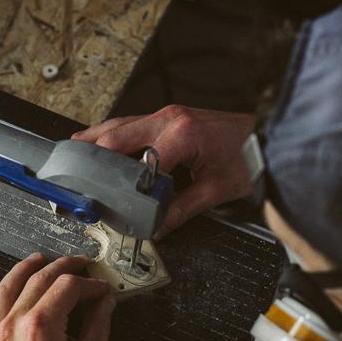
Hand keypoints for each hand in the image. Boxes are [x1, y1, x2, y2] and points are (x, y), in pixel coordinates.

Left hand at [0, 254, 115, 340]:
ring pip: (2, 294)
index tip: (98, 288)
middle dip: (62, 270)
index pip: (67, 287)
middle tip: (77, 268)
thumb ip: (97, 325)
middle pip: (36, 283)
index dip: (88, 283)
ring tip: (37, 263)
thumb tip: (103, 304)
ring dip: (21, 272)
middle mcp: (9, 332)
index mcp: (40, 329)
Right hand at [72, 105, 255, 235]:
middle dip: (93, 154)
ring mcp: (169, 114)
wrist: (268, 137)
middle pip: (117, 135)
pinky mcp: (171, 115)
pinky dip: (114, 132)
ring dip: (97, 138)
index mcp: (180, 135)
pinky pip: (134, 122)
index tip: (113, 203)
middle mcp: (170, 119)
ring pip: (121, 123)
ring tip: (74, 152)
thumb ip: (183, 209)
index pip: (139, 164)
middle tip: (74, 173)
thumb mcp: (217, 189)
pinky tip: (101, 140)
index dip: (124, 186)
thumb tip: (159, 227)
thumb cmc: (249, 157)